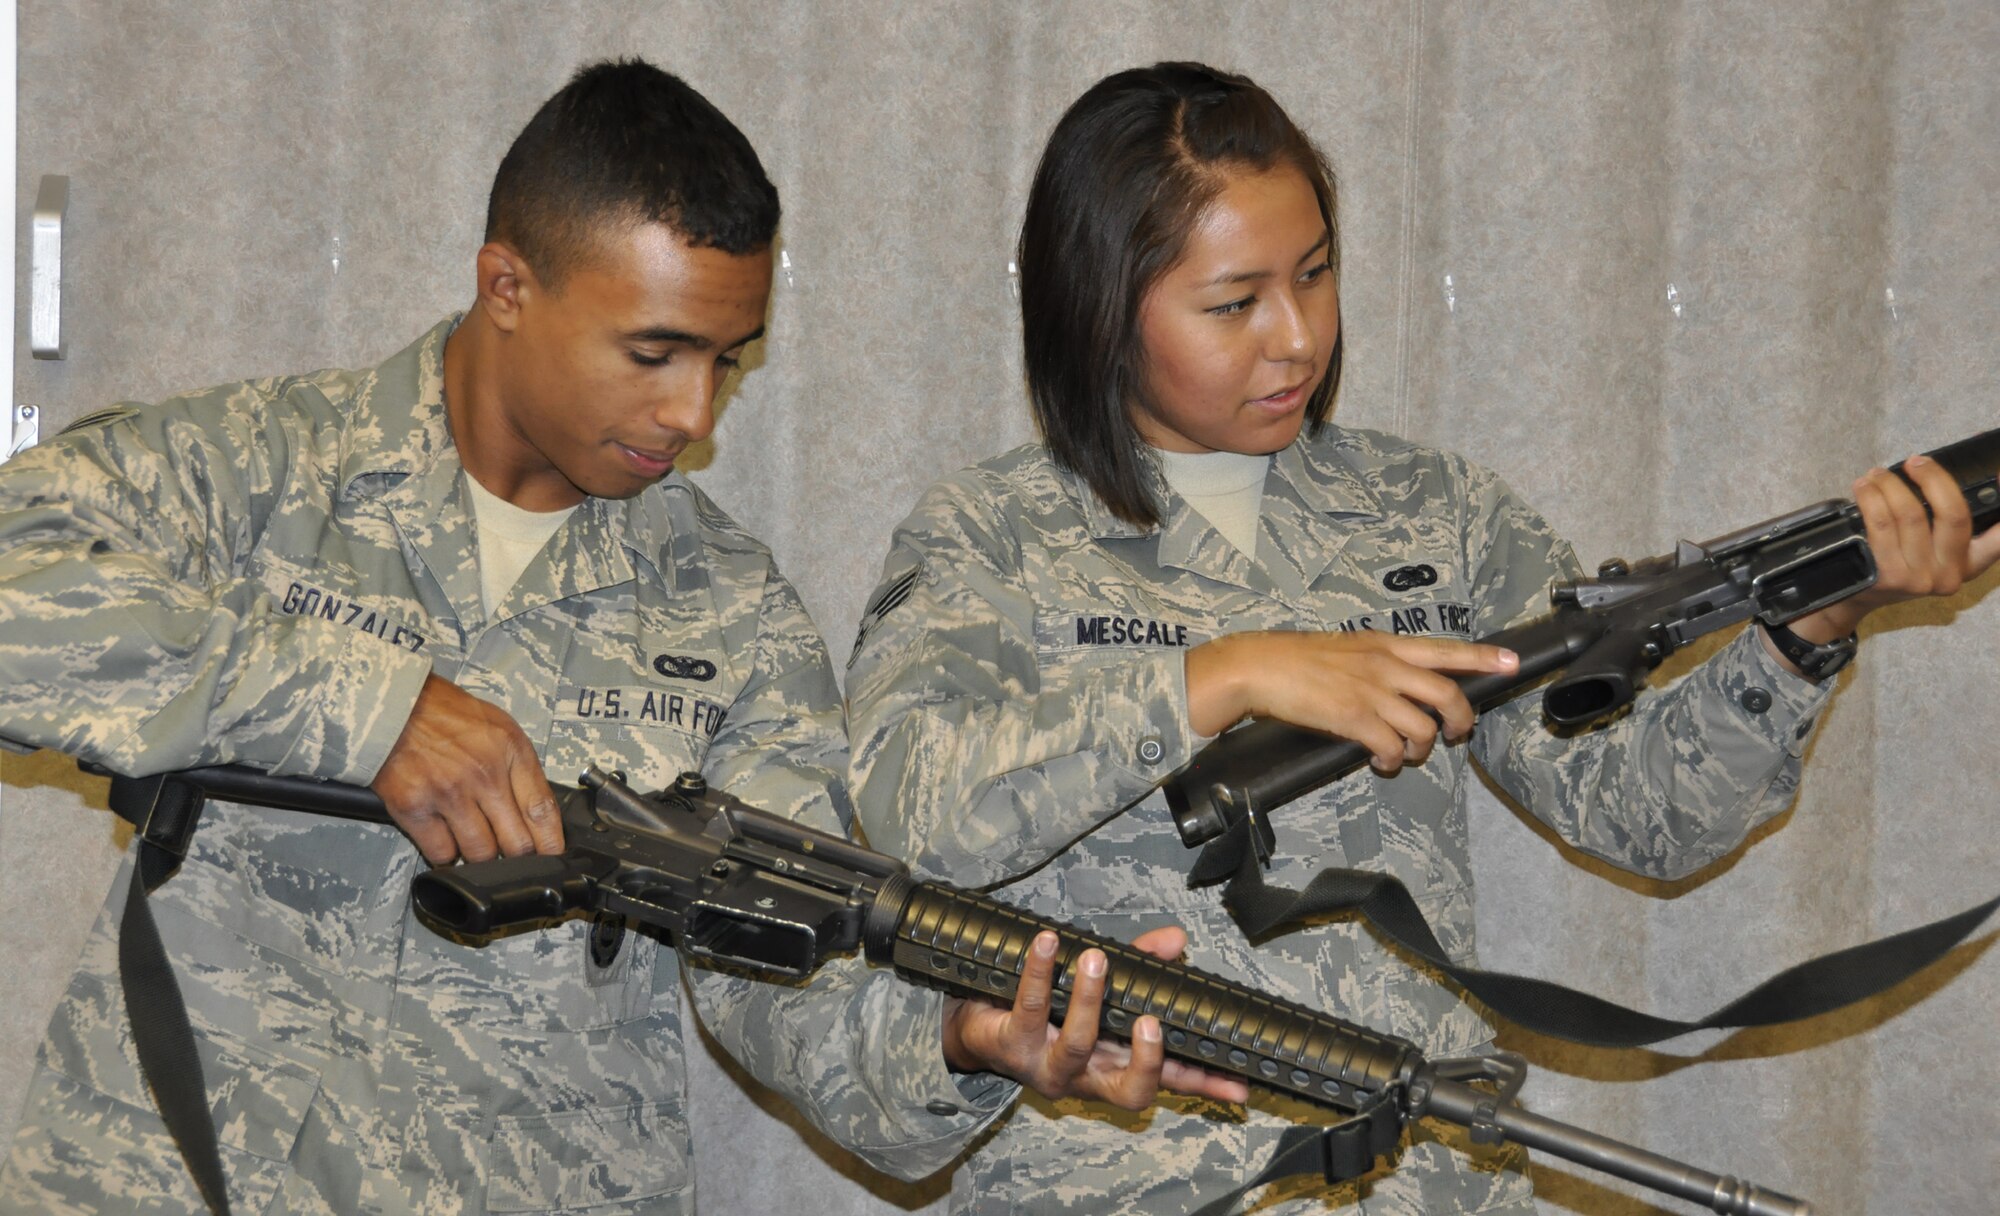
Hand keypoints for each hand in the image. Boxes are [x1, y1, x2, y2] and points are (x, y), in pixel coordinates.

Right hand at [371, 673, 562, 863]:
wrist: (392, 706)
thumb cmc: (446, 716)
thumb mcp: (499, 728)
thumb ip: (520, 768)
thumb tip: (538, 814)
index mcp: (510, 750)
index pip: (542, 810)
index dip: (551, 843)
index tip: (552, 855)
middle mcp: (484, 774)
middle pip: (516, 842)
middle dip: (517, 854)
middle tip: (510, 852)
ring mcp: (449, 794)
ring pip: (480, 854)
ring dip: (480, 855)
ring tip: (473, 838)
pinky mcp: (415, 808)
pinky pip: (442, 853)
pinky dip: (446, 853)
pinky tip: (446, 838)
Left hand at [940, 926, 1250, 1109]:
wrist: (979, 1027)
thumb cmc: (1050, 1012)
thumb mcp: (1102, 992)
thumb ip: (1142, 966)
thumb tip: (1178, 939)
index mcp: (1114, 1066)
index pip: (1169, 1082)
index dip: (1203, 1085)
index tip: (1238, 1087)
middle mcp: (1085, 1076)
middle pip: (1126, 1089)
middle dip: (1144, 1059)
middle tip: (1150, 1020)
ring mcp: (1047, 1063)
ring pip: (1077, 1043)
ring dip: (1089, 999)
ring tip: (1097, 959)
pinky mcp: (1012, 1042)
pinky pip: (1030, 1005)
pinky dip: (1040, 970)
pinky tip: (1048, 942)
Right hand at [1185, 630, 1519, 772]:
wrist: (1261, 666)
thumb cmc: (1296, 658)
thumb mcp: (1346, 647)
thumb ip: (1377, 660)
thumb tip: (1398, 681)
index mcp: (1385, 644)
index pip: (1445, 650)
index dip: (1483, 658)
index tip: (1512, 663)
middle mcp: (1385, 665)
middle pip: (1447, 694)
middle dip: (1462, 720)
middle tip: (1458, 734)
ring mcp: (1371, 692)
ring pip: (1423, 728)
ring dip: (1421, 747)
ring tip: (1406, 752)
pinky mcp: (1353, 718)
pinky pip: (1392, 747)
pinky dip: (1393, 760)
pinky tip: (1380, 760)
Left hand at [1775, 456, 1999, 654]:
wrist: (1857, 596)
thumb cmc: (1898, 559)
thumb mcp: (1930, 546)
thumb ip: (1944, 518)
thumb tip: (1936, 470)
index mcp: (1970, 563)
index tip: (1999, 475)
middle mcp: (1950, 574)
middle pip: (1953, 513)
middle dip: (1933, 478)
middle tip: (1915, 462)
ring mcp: (1920, 579)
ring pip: (1910, 514)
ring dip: (1890, 485)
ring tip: (1876, 475)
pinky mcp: (1890, 576)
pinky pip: (1881, 524)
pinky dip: (1871, 498)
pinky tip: (1864, 488)